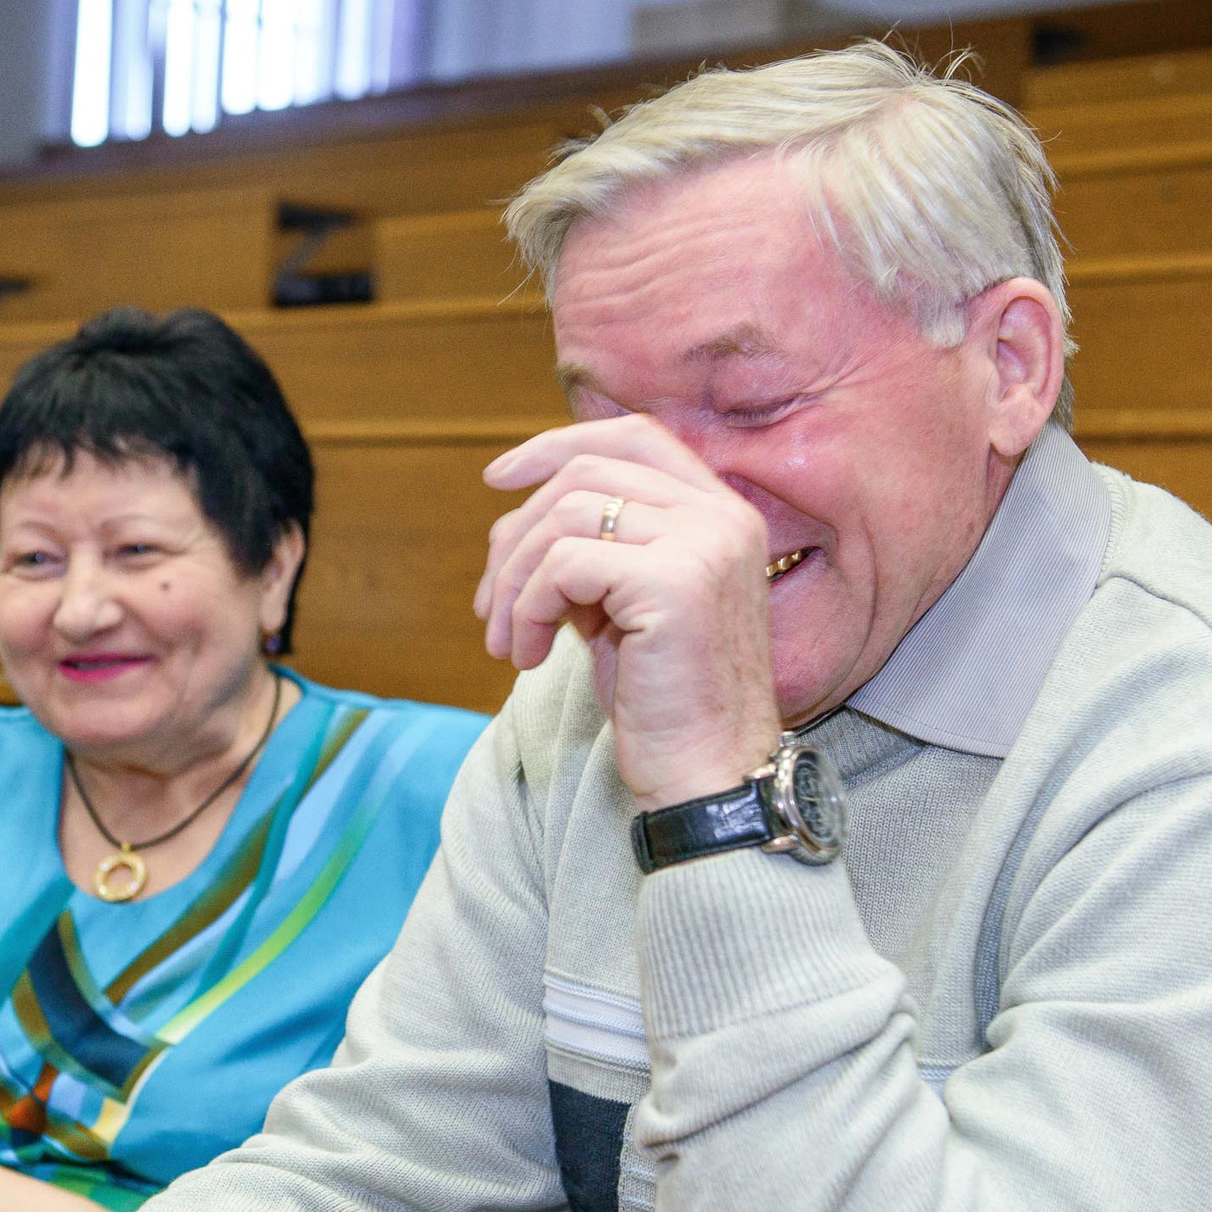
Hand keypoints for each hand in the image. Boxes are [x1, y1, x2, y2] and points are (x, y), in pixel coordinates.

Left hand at [477, 416, 781, 808]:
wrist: (706, 775)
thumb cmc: (661, 702)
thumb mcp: (621, 609)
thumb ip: (591, 553)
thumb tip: (517, 523)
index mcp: (721, 514)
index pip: (634, 436)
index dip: (557, 444)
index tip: (497, 478)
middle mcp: (722, 517)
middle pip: (584, 473)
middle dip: (515, 534)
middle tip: (488, 604)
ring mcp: (704, 544)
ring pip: (564, 517)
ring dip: (512, 582)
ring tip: (507, 641)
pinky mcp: (674, 583)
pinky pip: (563, 567)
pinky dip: (527, 609)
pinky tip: (528, 657)